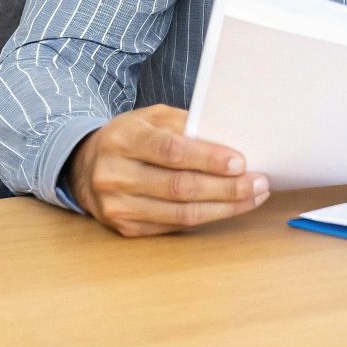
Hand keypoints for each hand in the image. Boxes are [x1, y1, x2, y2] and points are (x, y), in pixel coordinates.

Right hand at [67, 104, 268, 236]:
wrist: (87, 165)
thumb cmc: (132, 137)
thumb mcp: (153, 118)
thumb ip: (187, 125)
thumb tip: (232, 140)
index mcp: (123, 139)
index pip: (171, 151)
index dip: (209, 158)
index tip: (241, 162)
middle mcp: (115, 174)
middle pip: (179, 187)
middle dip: (226, 187)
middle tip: (259, 182)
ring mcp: (118, 206)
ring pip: (180, 213)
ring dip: (224, 207)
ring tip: (254, 196)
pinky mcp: (125, 228)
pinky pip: (174, 226)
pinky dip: (207, 218)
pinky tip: (229, 207)